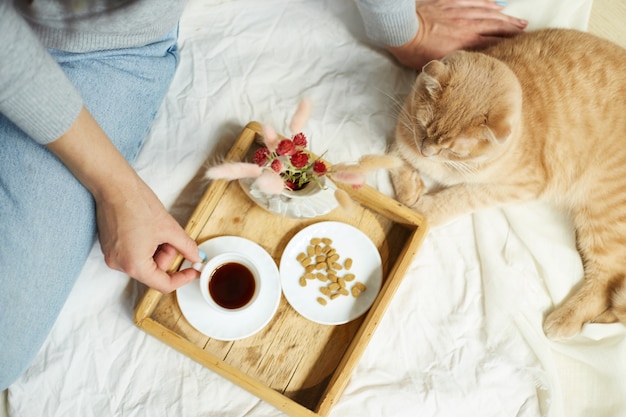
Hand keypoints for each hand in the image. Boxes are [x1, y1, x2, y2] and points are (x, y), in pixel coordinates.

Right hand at [47, 107, 200, 292]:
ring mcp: (112, 256)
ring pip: (144, 262)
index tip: (193, 270)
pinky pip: (133, 254)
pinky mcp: (109, 247)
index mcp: (134, 265)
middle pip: (153, 272)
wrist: (114, 185)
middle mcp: (119, 265)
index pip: (163, 284)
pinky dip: (145, 246)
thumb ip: (186, 247)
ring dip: (157, 249)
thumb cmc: (138, 204)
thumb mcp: (169, 228)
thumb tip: (196, 257)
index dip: (182, 278)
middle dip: (167, 255)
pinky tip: (147, 228)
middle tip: (172, 237)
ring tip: (157, 229)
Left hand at [387, 0, 527, 68]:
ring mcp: (460, 11)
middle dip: (511, 28)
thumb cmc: (412, 49)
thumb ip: (449, 65)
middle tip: (525, 30)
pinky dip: (487, 2)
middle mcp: (467, 25)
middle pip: (495, 25)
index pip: (491, 43)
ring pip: (488, 11)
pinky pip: (474, 0)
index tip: (518, 46)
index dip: (506, 44)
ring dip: (504, 15)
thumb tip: (456, 72)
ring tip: (517, 18)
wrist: (401, 26)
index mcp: (464, 42)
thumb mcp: (433, 64)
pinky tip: (495, 4)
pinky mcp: (451, 2)